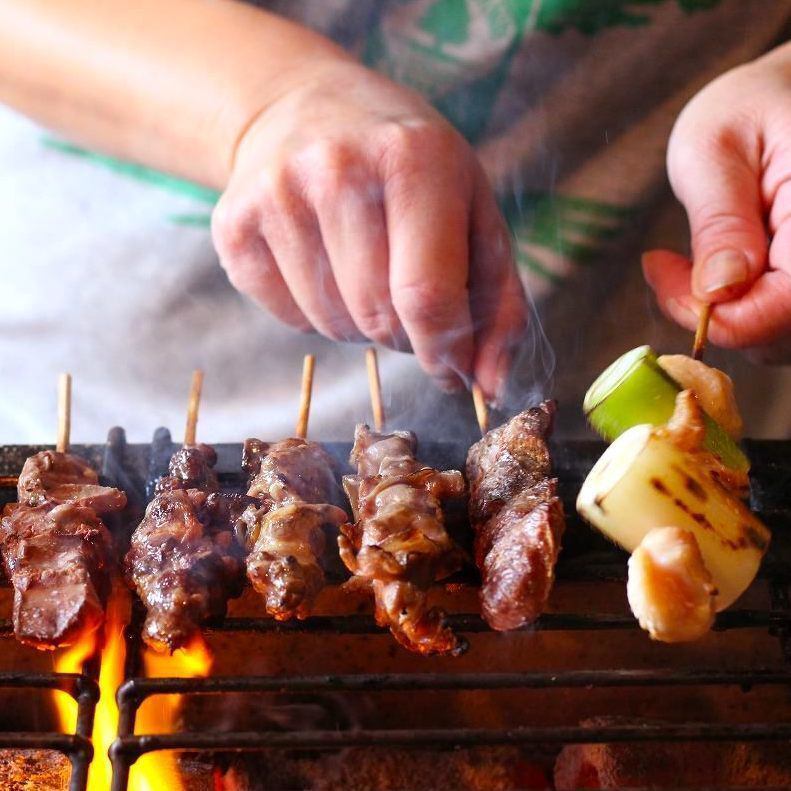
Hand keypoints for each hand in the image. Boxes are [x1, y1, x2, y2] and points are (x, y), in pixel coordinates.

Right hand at [212, 59, 526, 395]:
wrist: (305, 108)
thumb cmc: (409, 168)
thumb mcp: (473, 211)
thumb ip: (498, 303)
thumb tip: (491, 386)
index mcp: (413, 158)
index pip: (426, 296)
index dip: (444, 351)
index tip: (452, 368)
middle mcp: (336, 169)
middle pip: (377, 317)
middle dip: (404, 334)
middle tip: (408, 300)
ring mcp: (275, 195)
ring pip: (332, 326)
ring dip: (361, 325)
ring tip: (366, 272)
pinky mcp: (232, 226)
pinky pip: (289, 320)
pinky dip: (317, 315)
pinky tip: (324, 266)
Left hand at [643, 43, 790, 358]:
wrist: (782, 96)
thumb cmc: (747, 108)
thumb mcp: (715, 147)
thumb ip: (720, 221)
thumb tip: (718, 289)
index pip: (783, 307)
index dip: (717, 315)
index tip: (661, 272)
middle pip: (779, 334)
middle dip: (711, 315)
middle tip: (666, 266)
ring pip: (776, 339)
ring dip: (720, 315)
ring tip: (685, 261)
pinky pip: (775, 324)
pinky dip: (735, 311)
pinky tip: (712, 270)